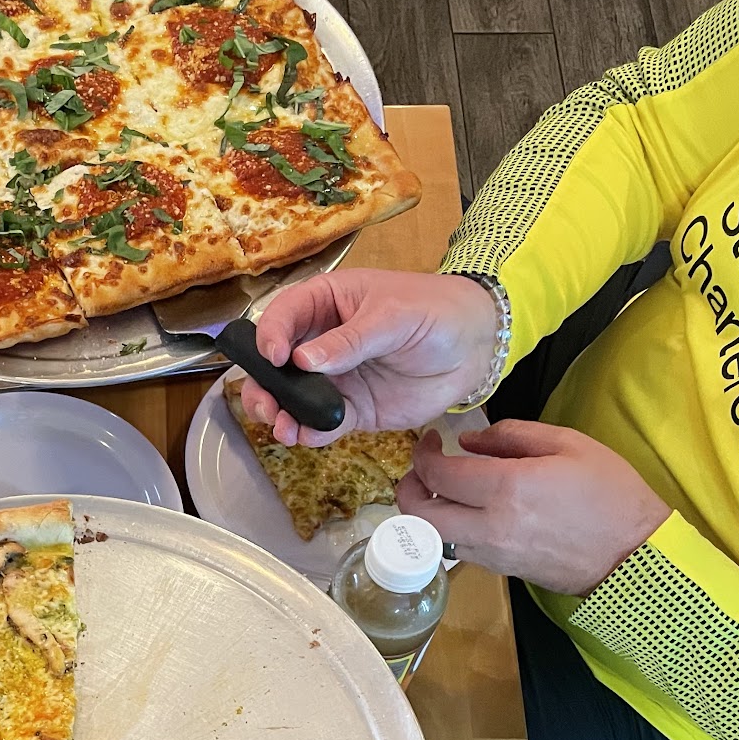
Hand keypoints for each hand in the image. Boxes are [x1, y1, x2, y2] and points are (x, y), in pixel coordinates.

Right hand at [243, 269, 499, 446]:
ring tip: (283, 429)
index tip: (274, 359)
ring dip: (282, 415)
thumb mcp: (393, 316)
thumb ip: (350, 340)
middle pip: (276, 364)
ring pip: (294, 398)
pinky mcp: (352, 409)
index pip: (285, 316)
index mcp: (326, 303)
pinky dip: (312, 432)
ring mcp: (335, 378)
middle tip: (265, 406)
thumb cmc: (435, 313)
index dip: (271, 336)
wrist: (475, 348)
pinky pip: (323, 423)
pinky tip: (308, 436)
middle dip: (264, 386)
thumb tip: (304, 361)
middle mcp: (321, 341)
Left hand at [396, 418, 670, 593]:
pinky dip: (448, 529)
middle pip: (419, 513)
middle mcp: (490, 525)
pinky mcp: (499, 570)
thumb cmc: (609, 492)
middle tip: (419, 470)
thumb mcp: (567, 444)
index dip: (422, 455)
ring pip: (433, 536)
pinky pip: (456, 549)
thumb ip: (511, 436)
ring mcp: (491, 553)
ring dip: (425, 512)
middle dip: (407, 488)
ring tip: (440, 489)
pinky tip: (464, 510)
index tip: (429, 443)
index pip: (438, 474)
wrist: (632, 555)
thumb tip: (469, 441)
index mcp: (507, 488)